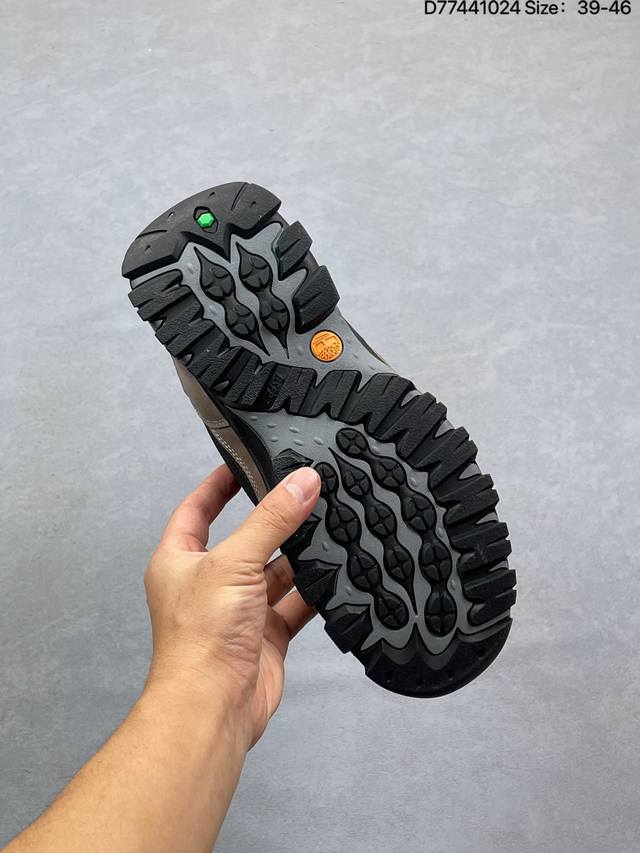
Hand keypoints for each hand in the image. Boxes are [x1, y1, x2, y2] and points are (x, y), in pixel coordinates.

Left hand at [142, 464, 320, 748]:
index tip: (242, 463)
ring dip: (298, 556)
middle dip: (273, 520)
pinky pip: (295, 603)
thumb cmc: (201, 639)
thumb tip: (302, 481)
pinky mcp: (266, 635)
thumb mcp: (235, 562)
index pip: (197, 510)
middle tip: (303, 493)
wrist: (213, 708)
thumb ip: (272, 520)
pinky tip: (336, 574)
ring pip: (274, 572)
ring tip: (328, 526)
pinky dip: (314, 591)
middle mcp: (208, 584)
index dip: (217, 485)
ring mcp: (238, 610)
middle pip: (245, 540)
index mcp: (180, 561)